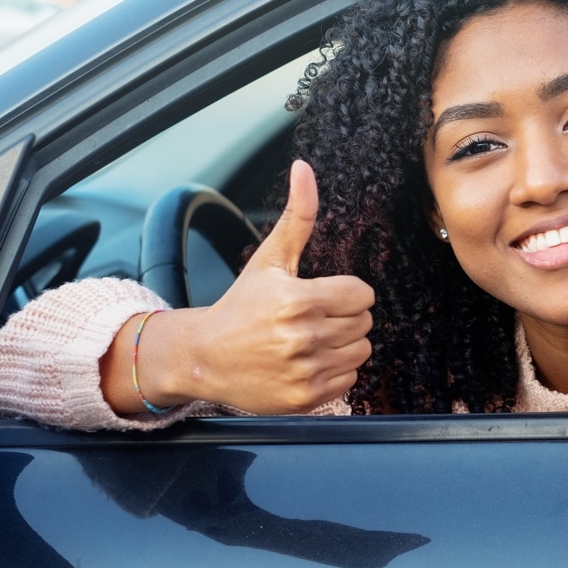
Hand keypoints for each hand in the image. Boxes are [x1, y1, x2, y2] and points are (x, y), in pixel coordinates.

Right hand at [116, 161, 374, 414]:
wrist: (203, 358)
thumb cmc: (241, 306)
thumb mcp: (269, 259)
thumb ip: (297, 215)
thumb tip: (304, 168)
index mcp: (297, 300)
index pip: (362, 294)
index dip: (345, 293)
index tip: (320, 296)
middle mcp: (303, 338)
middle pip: (364, 322)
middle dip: (343, 316)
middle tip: (311, 318)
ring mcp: (305, 371)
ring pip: (361, 350)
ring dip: (343, 344)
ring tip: (310, 339)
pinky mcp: (306, 399)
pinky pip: (350, 378)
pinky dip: (335, 371)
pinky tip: (306, 363)